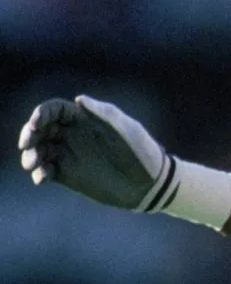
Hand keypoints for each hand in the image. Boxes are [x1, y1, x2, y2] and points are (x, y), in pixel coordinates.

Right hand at [18, 96, 171, 210]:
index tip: (36, 124)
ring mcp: (70, 155)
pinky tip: (43, 178)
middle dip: (29, 134)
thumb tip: (78, 99)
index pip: (55, 110)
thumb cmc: (142, 151)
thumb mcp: (127, 129)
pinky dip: (39, 173)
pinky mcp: (69, 175)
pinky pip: (46, 171)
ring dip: (31, 155)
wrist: (149, 184)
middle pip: (40, 129)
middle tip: (27, 144)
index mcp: (86, 119)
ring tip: (34, 164)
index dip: (41, 114)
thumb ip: (104, 113)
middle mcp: (74, 134)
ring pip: (39, 150)